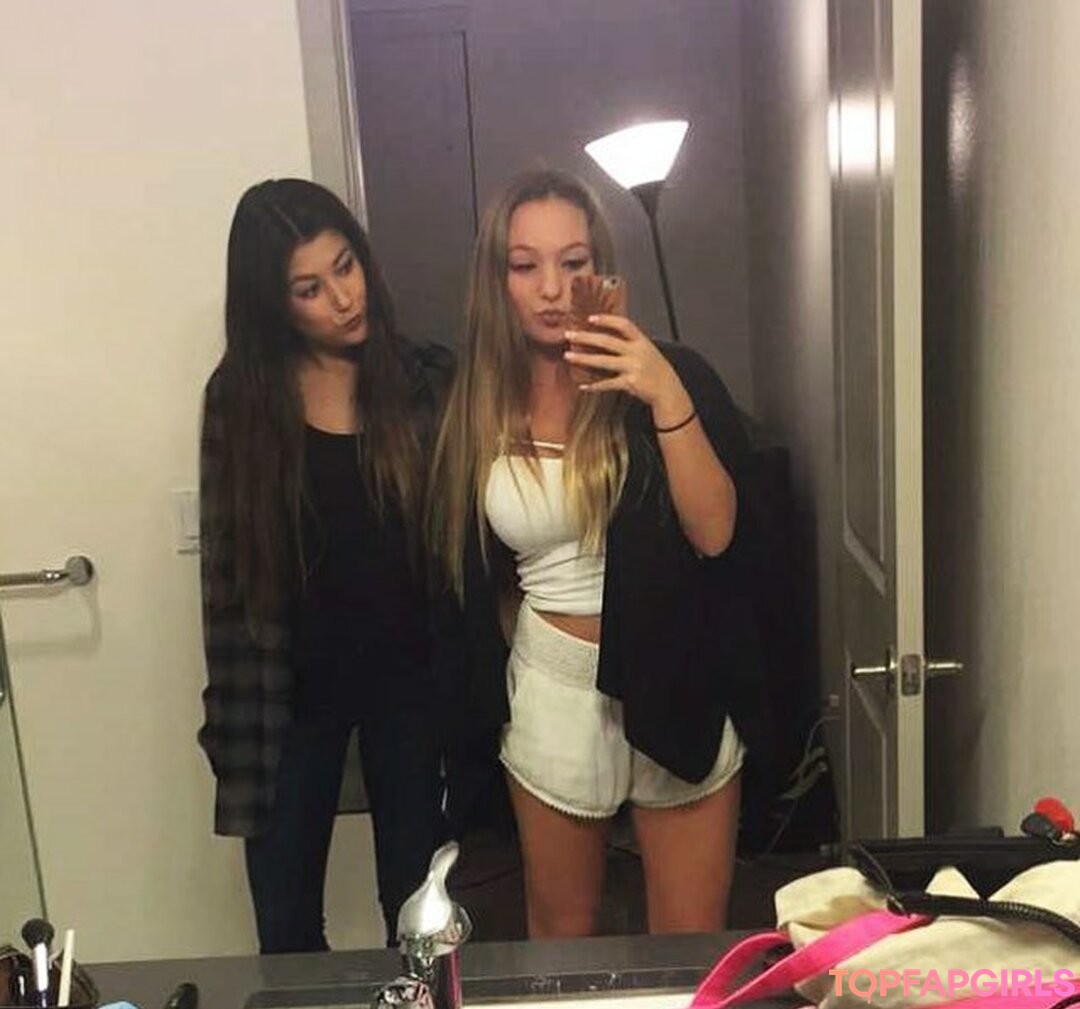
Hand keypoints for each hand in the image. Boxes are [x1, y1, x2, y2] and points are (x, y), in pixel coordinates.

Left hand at [564, 314, 692, 424]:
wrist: (668, 390)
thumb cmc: (656, 370)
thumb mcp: (648, 351)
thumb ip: (631, 344)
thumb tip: (606, 337)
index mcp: (642, 341)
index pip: (624, 325)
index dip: (607, 320)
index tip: (590, 318)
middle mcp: (637, 352)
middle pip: (607, 341)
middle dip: (586, 337)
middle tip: (569, 335)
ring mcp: (633, 368)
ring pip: (603, 361)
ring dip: (584, 358)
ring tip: (568, 356)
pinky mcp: (630, 383)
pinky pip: (608, 384)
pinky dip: (595, 386)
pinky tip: (583, 387)